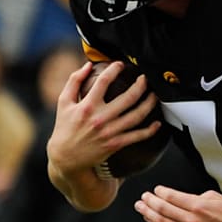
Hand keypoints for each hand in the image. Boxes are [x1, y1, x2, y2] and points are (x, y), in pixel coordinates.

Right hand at [47, 61, 158, 203]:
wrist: (66, 157)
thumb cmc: (65, 127)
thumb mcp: (64, 102)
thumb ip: (74, 81)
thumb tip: (89, 64)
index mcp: (87, 106)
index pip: (104, 81)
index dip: (114, 69)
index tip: (120, 64)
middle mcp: (100, 118)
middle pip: (128, 98)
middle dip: (141, 85)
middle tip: (145, 78)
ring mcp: (110, 132)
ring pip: (136, 116)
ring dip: (149, 104)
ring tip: (155, 95)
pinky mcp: (115, 144)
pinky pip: (137, 136)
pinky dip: (149, 130)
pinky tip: (158, 123)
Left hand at [135, 186, 221, 221]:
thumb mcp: (214, 197)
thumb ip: (194, 197)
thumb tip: (179, 199)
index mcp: (197, 206)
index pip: (171, 197)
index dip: (160, 193)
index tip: (156, 190)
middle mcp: (191, 221)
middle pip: (162, 210)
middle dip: (149, 203)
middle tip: (142, 198)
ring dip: (149, 215)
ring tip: (142, 209)